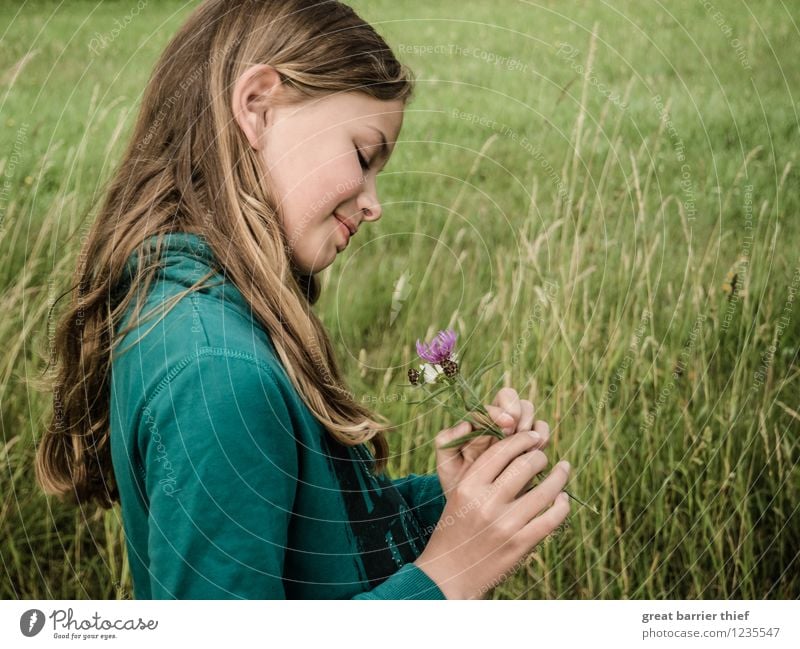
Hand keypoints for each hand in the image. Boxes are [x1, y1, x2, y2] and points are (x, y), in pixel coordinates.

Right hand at [415, 431, 570, 598]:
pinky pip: (551, 518)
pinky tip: (563, 499)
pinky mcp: (520, 545)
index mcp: (468, 486)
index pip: (502, 450)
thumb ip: (483, 474)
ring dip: (559, 476)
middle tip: (544, 456)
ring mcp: (505, 525)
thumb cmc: (454, 529)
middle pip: (526, 464)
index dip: (522, 439)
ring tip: (563, 468)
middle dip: (540, 455)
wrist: (448, 573)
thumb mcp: (459, 495)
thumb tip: (519, 451)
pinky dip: (562, 505)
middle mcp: (486, 502)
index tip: (533, 436)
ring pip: (545, 490)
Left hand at [434, 387, 550, 494]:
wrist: (474, 508)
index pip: (487, 405)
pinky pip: (540, 432)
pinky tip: (537, 450)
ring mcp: (513, 433)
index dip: (500, 411)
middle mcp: (495, 423)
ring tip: (529, 443)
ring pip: (528, 411)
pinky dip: (542, 437)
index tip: (506, 426)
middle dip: (518, 411)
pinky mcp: (529, 446)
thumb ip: (447, 441)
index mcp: (475, 423)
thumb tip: (465, 424)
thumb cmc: (458, 482)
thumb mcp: (446, 464)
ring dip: (531, 423)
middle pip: (510, 398)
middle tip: (517, 431)